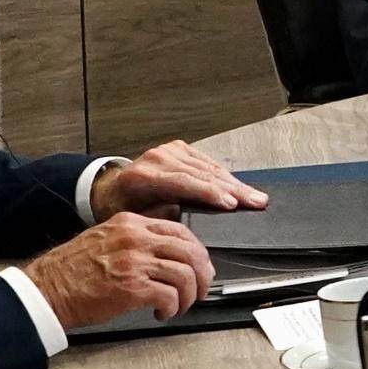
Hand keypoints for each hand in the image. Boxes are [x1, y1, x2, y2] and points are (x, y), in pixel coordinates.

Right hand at [23, 213, 215, 326]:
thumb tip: (171, 254)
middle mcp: (135, 238)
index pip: (181, 231)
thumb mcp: (106, 239)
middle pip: (190, 252)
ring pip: (185, 275)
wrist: (47, 289)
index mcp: (131, 223)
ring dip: (188, 296)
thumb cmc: (72, 270)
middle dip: (202, 275)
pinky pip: (170, 296)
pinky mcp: (132, 287)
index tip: (199, 267)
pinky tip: (163, 313)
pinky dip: (173, 307)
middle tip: (199, 291)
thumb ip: (137, 239)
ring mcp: (134, 262)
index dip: (197, 253)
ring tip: (179, 306)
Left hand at [90, 139, 268, 220]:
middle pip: (202, 174)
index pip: (184, 182)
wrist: (112, 189)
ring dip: (234, 184)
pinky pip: (207, 162)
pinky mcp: (178, 149)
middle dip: (232, 189)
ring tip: (255, 196)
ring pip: (209, 167)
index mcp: (144, 177)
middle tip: (255, 201)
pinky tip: (240, 185)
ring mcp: (169, 151)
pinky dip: (225, 175)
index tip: (232, 203)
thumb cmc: (123, 208)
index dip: (210, 193)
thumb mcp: (136, 219)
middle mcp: (157, 159)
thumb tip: (185, 213)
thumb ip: (160, 215)